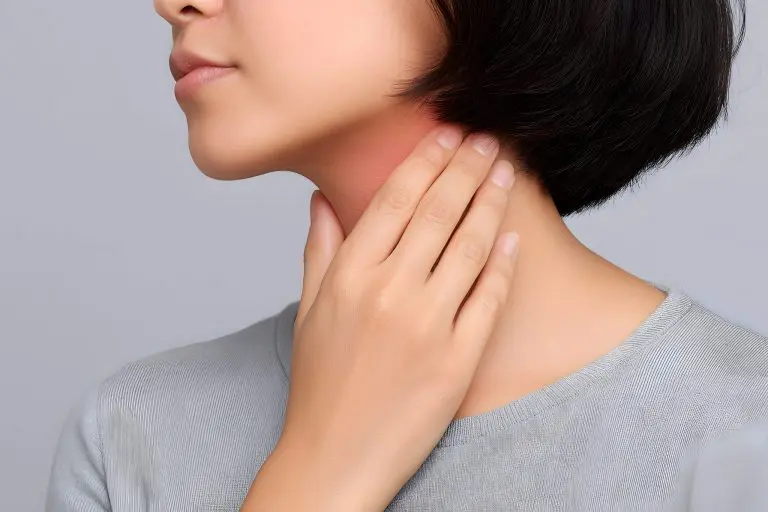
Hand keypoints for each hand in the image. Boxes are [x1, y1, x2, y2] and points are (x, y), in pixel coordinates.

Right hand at [246, 125, 518, 510]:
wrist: (334, 459)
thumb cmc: (319, 386)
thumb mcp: (308, 313)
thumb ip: (319, 251)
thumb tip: (320, 201)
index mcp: (349, 276)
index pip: (395, 199)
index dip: (426, 161)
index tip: (447, 135)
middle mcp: (388, 293)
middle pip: (438, 212)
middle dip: (467, 168)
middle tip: (488, 140)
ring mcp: (426, 327)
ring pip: (469, 247)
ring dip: (491, 204)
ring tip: (506, 174)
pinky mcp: (457, 360)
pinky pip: (487, 300)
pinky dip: (502, 265)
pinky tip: (512, 239)